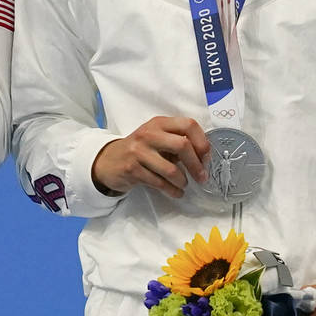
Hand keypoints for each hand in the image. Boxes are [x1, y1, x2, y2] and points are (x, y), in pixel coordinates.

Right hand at [91, 115, 209, 198]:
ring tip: (184, 185)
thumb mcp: (157, 138)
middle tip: (202, 177)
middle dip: (196, 165)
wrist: (109, 161)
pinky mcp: (132, 169)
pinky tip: (176, 192)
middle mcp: (149, 134)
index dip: (202, 142)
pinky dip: (172, 190)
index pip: (188, 124)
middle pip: (182, 146)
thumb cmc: (141, 150)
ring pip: (171, 169)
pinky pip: (159, 183)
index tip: (206, 157)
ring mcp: (139, 151)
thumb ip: (177, 141)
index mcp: (159, 123)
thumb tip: (203, 157)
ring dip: (183, 181)